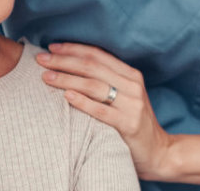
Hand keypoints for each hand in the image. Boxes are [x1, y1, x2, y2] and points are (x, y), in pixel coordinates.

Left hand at [39, 42, 176, 178]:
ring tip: (46, 77)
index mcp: (131, 75)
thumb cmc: (133, 123)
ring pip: (94, 86)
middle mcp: (133, 86)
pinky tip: (66, 96)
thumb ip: (106, 82)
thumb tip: (71, 67)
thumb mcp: (125, 97)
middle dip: (64, 61)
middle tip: (41, 59)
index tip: (51, 48)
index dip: (73, 49)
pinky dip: (82, 102)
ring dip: (67, 79)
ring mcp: (132, 105)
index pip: (98, 55)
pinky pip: (101, 111)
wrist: (159, 152)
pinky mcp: (129, 124)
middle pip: (93, 67)